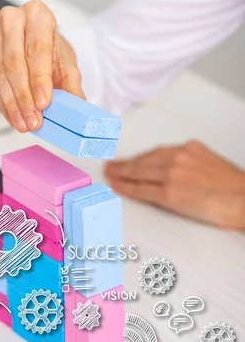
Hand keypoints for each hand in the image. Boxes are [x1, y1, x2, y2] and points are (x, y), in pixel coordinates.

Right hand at [0, 0, 83, 131]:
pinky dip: (2, 102)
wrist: (37, 47)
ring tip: (24, 123)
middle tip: (33, 120)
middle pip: (14, 63)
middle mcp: (12, 18)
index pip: (36, 49)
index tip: (43, 104)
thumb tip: (77, 112)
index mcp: (38, 14)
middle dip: (24, 98)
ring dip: (12, 104)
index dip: (39, 80)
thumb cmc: (51, 51)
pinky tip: (13, 115)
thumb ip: (72, 88)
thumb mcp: (68, 67)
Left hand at [104, 140, 244, 229]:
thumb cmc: (234, 187)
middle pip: (144, 160)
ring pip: (139, 173)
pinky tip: (118, 186)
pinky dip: (128, 188)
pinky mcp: (170, 193)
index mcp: (189, 148)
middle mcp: (178, 158)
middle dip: (124, 164)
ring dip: (121, 174)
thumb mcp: (210, 163)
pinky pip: (143, 190)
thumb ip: (190, 163)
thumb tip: (176, 172)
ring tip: (110, 175)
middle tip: (110, 165)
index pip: (156, 153)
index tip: (129, 160)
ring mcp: (172, 175)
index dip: (140, 157)